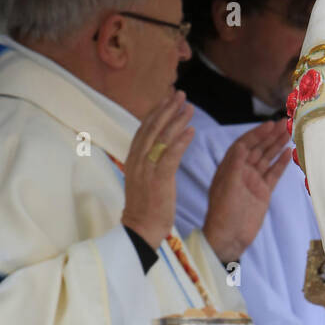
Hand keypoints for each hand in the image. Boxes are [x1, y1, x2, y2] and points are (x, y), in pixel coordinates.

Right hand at [121, 91, 194, 250]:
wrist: (140, 229)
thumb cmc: (145, 208)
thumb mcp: (143, 180)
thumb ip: (149, 163)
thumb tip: (159, 149)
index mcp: (133, 159)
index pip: (144, 129)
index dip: (156, 112)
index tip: (168, 99)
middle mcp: (137, 160)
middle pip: (153, 128)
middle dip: (167, 109)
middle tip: (181, 95)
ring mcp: (147, 169)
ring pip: (162, 138)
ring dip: (177, 120)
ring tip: (189, 107)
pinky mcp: (159, 179)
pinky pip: (171, 155)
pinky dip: (181, 141)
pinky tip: (191, 130)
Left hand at [203, 120, 291, 262]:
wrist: (229, 238)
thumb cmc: (223, 213)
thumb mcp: (226, 188)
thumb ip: (234, 166)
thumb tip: (240, 146)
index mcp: (229, 167)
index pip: (244, 144)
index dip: (256, 133)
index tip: (269, 124)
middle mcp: (241, 171)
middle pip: (258, 149)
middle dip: (270, 136)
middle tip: (285, 123)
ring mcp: (253, 182)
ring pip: (267, 159)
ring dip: (277, 145)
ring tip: (289, 132)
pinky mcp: (263, 193)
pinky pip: (273, 174)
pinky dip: (281, 163)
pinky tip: (289, 152)